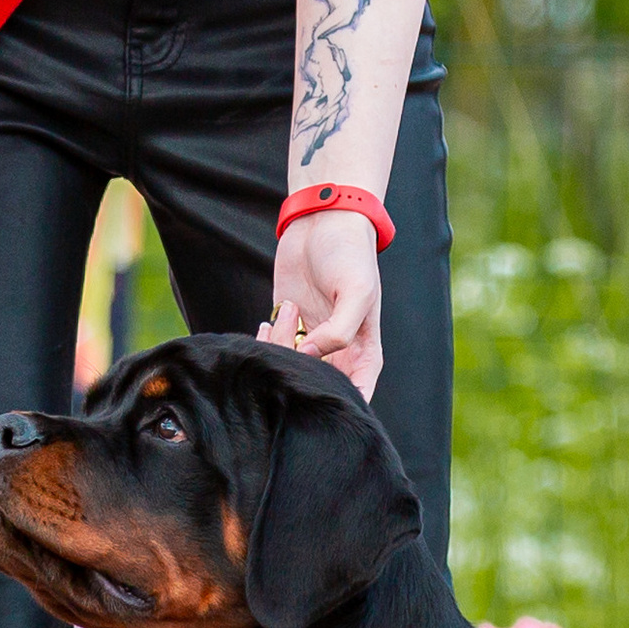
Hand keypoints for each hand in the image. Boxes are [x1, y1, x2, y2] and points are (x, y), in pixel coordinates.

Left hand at [261, 209, 382, 398]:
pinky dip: (265, 343)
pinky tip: (269, 321)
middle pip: (318, 387)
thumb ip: (339, 333)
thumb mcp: (356, 293)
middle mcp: (337, 352)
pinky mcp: (285, 325)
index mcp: (363, 352)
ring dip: (280, 350)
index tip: (320, 401)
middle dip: (300, 377)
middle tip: (294, 346)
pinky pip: (271, 350)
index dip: (340, 406)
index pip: (356, 396)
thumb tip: (308, 357)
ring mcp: (309, 340)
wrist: (322, 221)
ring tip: (291, 312)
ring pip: (290, 368)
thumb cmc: (350, 255)